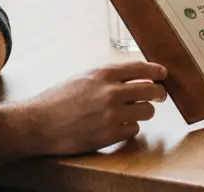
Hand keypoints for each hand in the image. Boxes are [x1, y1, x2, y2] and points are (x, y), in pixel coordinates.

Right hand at [27, 61, 167, 155]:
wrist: (39, 123)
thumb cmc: (59, 98)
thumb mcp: (84, 77)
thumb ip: (108, 76)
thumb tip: (135, 77)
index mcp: (104, 73)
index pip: (140, 68)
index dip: (156, 70)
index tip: (163, 73)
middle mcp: (110, 92)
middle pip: (150, 90)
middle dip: (158, 93)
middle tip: (160, 96)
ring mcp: (110, 115)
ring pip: (147, 112)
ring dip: (145, 112)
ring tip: (137, 113)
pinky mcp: (108, 136)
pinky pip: (134, 130)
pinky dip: (130, 128)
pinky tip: (121, 126)